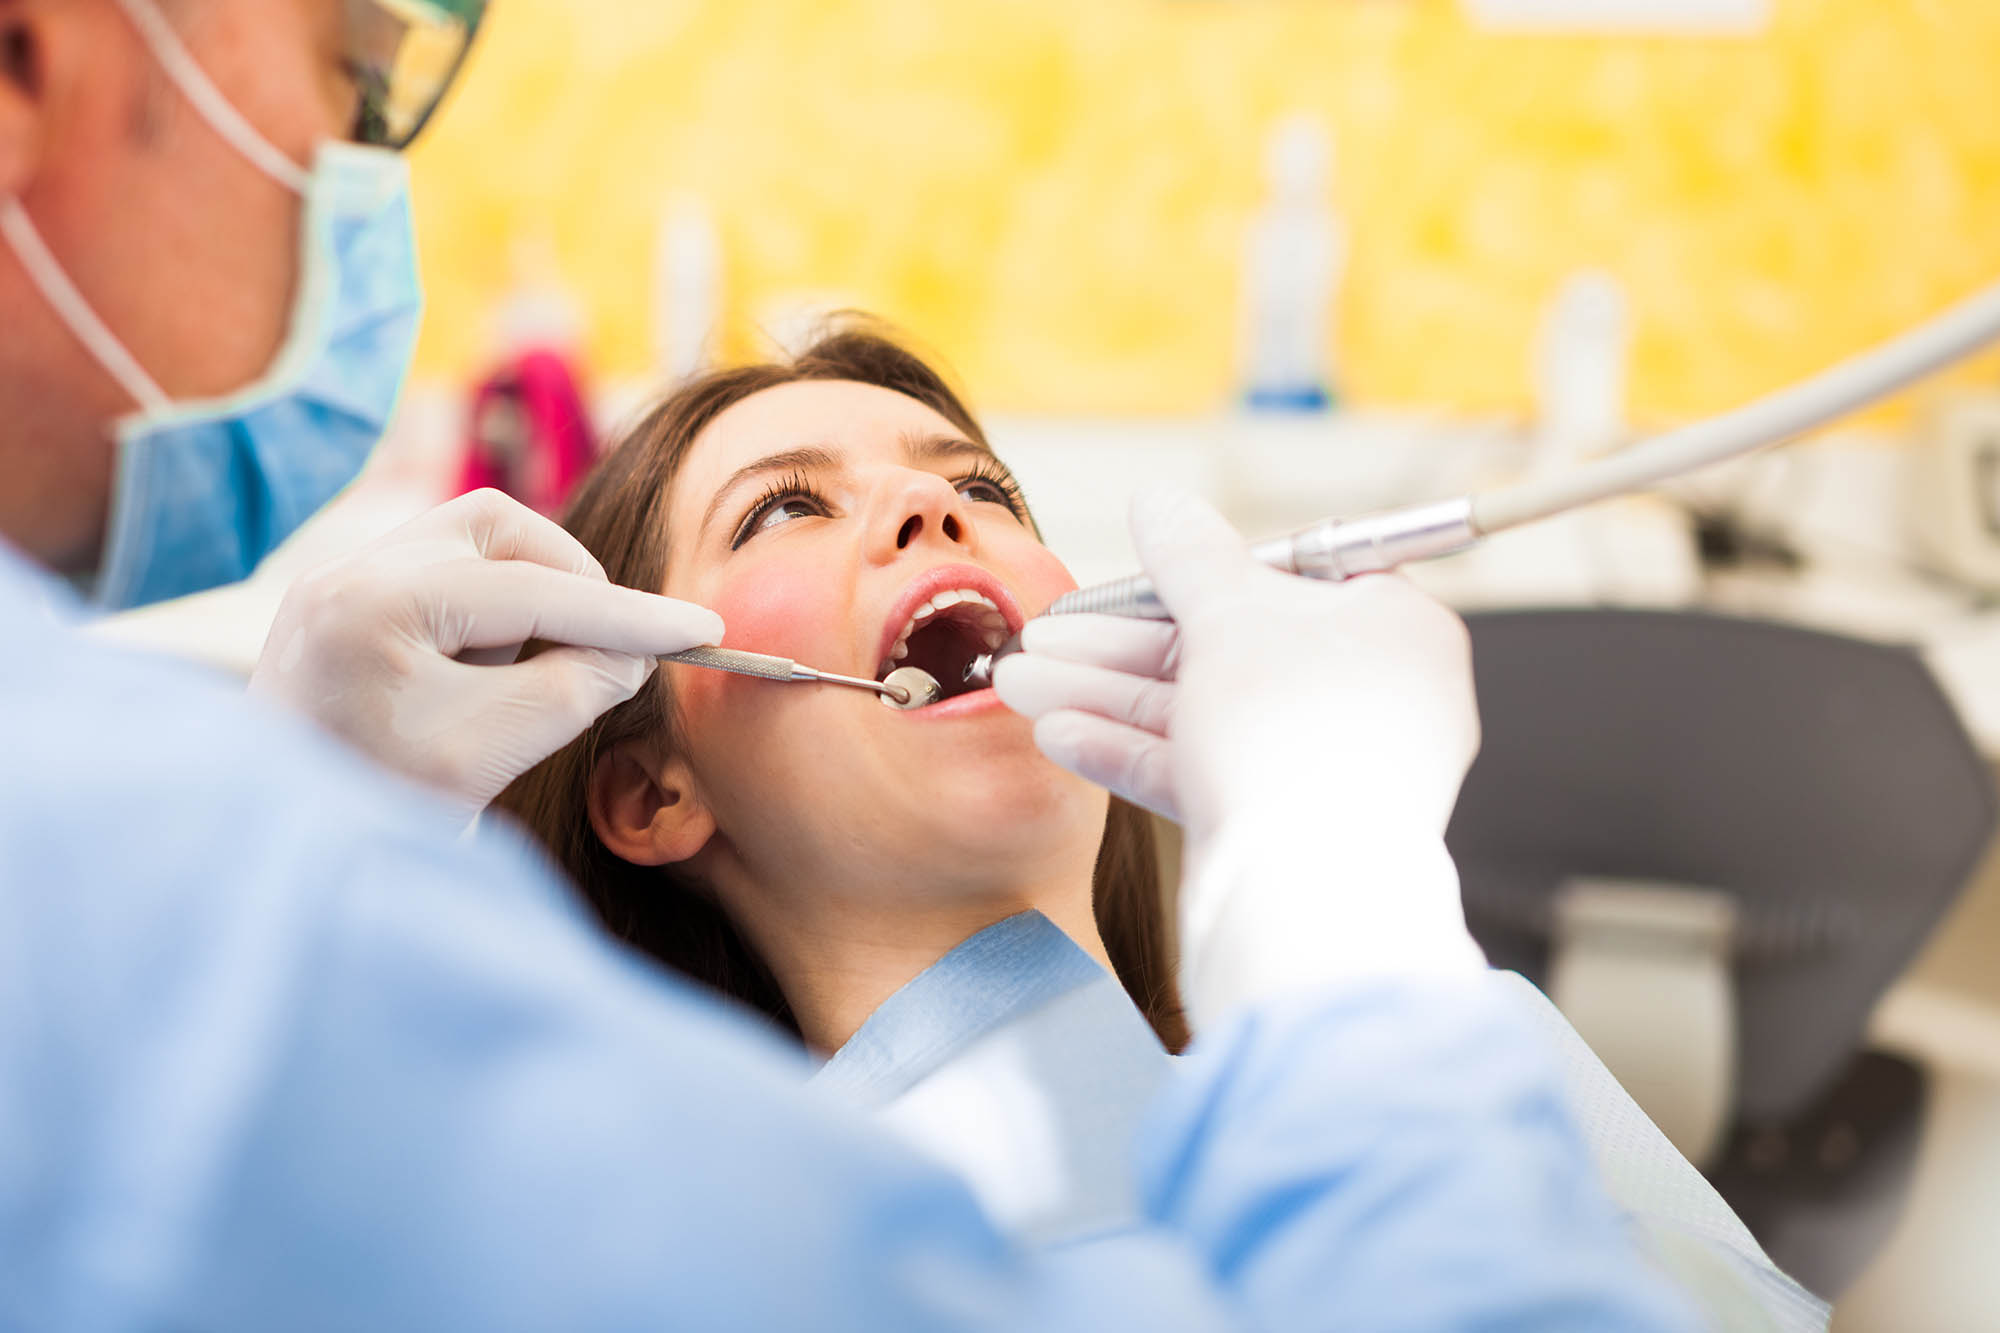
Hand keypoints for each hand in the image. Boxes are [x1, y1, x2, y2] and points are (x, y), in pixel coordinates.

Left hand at [251, 489, 723, 818]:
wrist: (281, 849)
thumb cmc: (378, 810)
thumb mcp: (493, 753)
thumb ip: (577, 687)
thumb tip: (632, 648)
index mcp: (371, 605)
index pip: (532, 591)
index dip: (629, 614)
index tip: (703, 627)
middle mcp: (344, 570)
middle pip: (499, 529)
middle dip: (568, 585)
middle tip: (600, 655)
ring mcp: (337, 578)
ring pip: (474, 540)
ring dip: (527, 595)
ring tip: (521, 676)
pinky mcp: (344, 599)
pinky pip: (443, 570)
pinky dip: (489, 611)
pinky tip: (483, 675)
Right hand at [995, 488, 1485, 1018]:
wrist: (1310, 903)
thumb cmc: (1297, 741)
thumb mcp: (1231, 618)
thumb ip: (1187, 558)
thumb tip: (1158, 500)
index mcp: (1392, 631)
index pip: (1293, 578)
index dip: (1205, 572)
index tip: (1135, 573)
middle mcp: (1367, 698)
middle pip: (1229, 650)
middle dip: (1120, 644)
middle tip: (1043, 635)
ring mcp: (1323, 769)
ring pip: (1203, 715)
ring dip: (1106, 695)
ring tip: (1021, 683)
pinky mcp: (1280, 828)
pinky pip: (1203, 774)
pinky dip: (1133, 753)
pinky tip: (1060, 736)